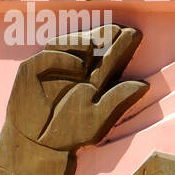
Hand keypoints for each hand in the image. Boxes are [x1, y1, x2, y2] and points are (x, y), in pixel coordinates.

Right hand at [6, 25, 147, 151]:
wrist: (37, 145)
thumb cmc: (70, 133)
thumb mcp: (99, 120)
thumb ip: (118, 101)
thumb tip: (144, 84)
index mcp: (93, 80)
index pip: (109, 59)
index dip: (121, 47)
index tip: (134, 34)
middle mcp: (74, 70)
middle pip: (90, 47)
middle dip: (104, 35)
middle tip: (120, 28)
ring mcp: (52, 68)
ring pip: (68, 45)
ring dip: (84, 40)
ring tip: (101, 40)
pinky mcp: (31, 70)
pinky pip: (47, 57)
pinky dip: (62, 58)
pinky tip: (79, 65)